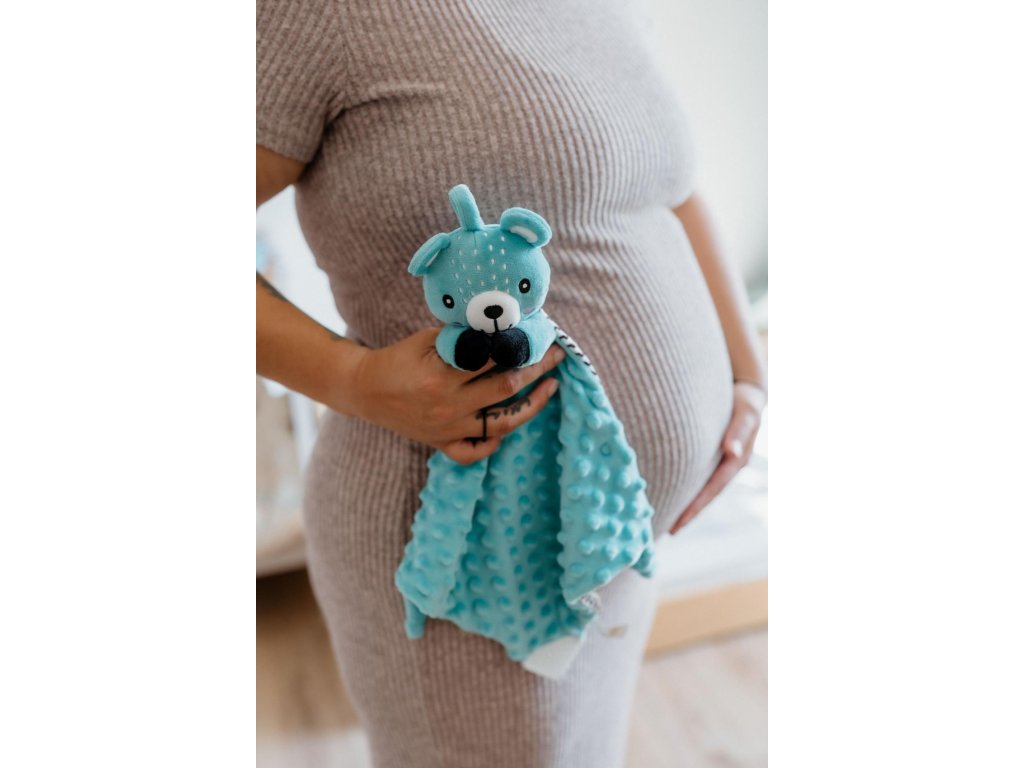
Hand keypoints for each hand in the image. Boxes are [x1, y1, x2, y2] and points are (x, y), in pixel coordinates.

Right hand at [348, 328, 564, 464]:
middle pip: (506, 388)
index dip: (522, 346)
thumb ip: (463, 338)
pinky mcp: (442, 444)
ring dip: (531, 405)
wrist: (365, 390)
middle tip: (556, 356)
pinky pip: (476, 451)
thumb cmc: (398, 358)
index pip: (495, 359)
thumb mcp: (427, 339)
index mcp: (443, 376)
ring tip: (550, 388)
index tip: (541, 336)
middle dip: (536, 369)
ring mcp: (448, 429)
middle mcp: (449, 407)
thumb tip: (503, 330)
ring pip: (502, 423)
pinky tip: (509, 423)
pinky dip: (495, 441)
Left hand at [670, 381, 766, 533]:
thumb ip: (740, 430)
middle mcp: (727, 466)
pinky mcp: (710, 455)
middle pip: (704, 496)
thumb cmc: (745, 400)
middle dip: (685, 514)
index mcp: (736, 462)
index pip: (711, 491)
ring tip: (661, 519)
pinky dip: (682, 485)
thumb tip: (732, 451)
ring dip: (683, 502)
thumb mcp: (747, 412)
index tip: (676, 525)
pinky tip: (665, 490)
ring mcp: (719, 462)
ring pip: (699, 487)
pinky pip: (695, 474)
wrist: (745, 390)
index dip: (694, 509)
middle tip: (662, 533)